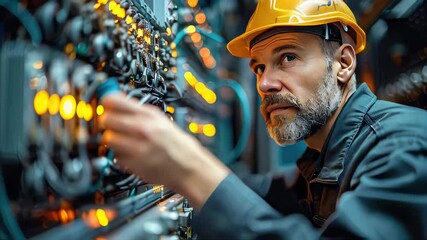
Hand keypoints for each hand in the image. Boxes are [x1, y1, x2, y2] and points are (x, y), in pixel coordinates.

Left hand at [99, 94, 229, 208]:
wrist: (188, 166)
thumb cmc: (174, 143)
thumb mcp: (159, 118)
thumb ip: (136, 110)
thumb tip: (113, 102)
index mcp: (148, 114)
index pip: (113, 101)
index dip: (106, 104)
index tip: (106, 107)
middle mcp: (142, 129)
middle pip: (106, 119)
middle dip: (107, 123)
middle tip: (113, 126)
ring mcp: (137, 147)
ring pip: (107, 138)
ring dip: (111, 140)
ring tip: (122, 141)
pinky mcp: (133, 164)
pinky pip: (115, 155)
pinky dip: (119, 154)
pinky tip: (130, 153)